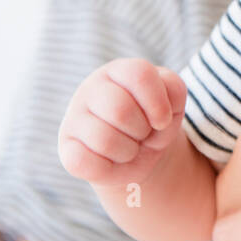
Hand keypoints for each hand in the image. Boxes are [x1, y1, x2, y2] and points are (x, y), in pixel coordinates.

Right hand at [57, 57, 186, 186]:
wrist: (140, 153)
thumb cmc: (154, 122)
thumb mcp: (172, 103)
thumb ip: (173, 92)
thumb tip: (158, 113)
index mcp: (118, 71)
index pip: (139, 74)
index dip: (158, 103)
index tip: (162, 120)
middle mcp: (91, 89)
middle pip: (120, 110)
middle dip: (142, 130)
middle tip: (143, 133)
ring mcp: (74, 118)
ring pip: (104, 139)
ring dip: (129, 151)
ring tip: (130, 147)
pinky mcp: (67, 148)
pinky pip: (83, 162)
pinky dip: (108, 169)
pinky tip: (112, 160)